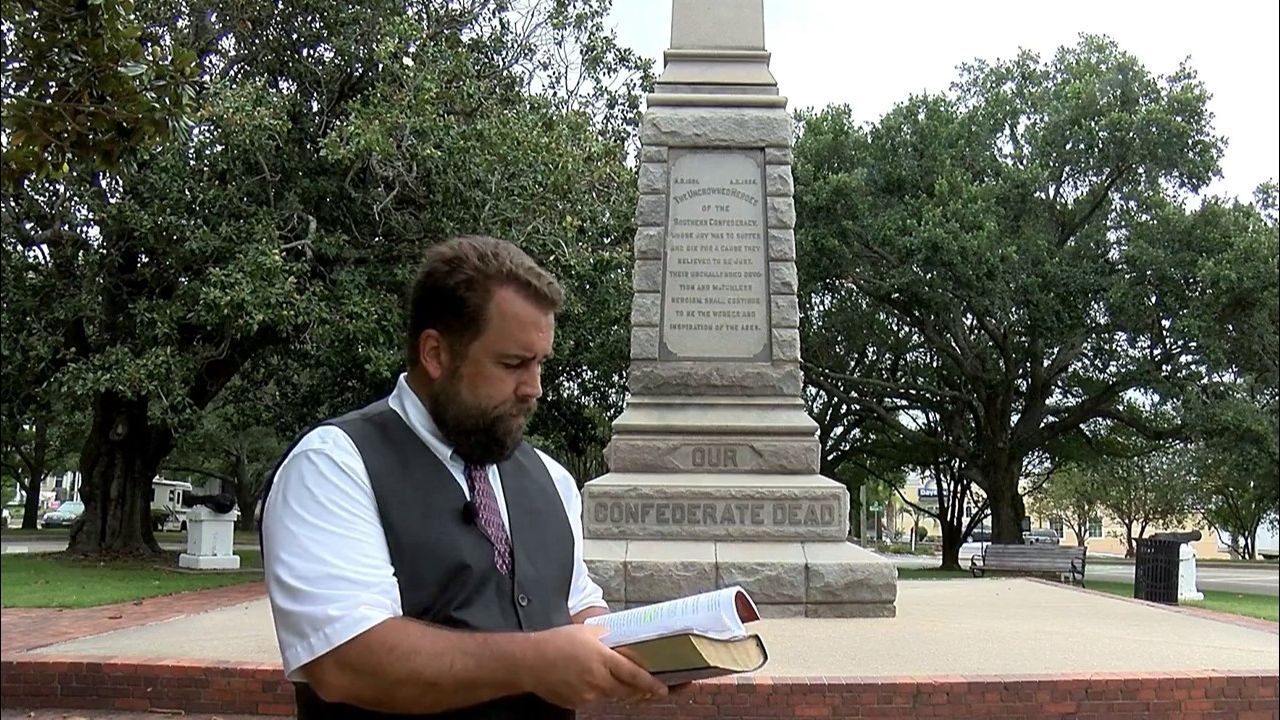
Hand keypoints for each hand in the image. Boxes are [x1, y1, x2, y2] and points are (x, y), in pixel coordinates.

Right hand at [524, 624, 667, 707]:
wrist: (529, 661)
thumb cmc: (556, 642)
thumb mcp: (586, 632)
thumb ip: (607, 636)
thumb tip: (623, 638)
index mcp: (602, 659)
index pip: (634, 675)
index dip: (651, 683)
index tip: (663, 688)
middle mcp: (598, 680)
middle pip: (627, 691)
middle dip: (640, 691)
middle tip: (649, 688)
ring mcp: (588, 695)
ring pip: (611, 696)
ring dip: (618, 690)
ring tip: (615, 679)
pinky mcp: (578, 703)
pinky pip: (594, 699)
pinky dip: (598, 692)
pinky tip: (589, 681)